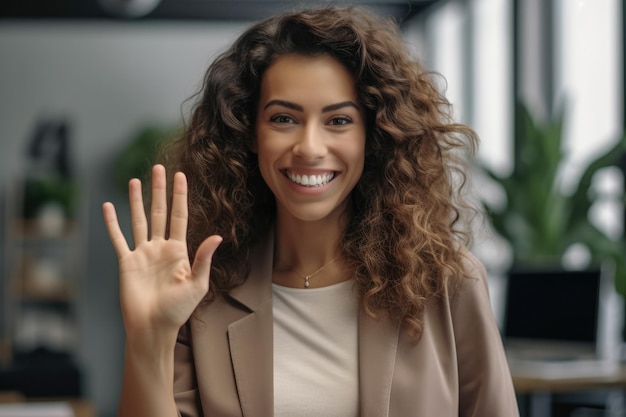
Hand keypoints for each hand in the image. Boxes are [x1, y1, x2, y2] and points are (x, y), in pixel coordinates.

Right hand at [103, 164, 221, 337]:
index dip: (180, 196)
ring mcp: (142, 253)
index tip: (181, 175)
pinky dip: (112, 223)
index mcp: (179, 251)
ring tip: (135, 179)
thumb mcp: (196, 284)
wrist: (153, 328)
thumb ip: (203, 259)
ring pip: (139, 220)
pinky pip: (118, 238)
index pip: (179, 216)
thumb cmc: (178, 310)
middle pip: (159, 212)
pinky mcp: (127, 262)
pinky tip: (109, 206)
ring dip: (137, 200)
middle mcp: (160, 247)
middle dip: (160, 190)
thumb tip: (218, 236)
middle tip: (159, 167)